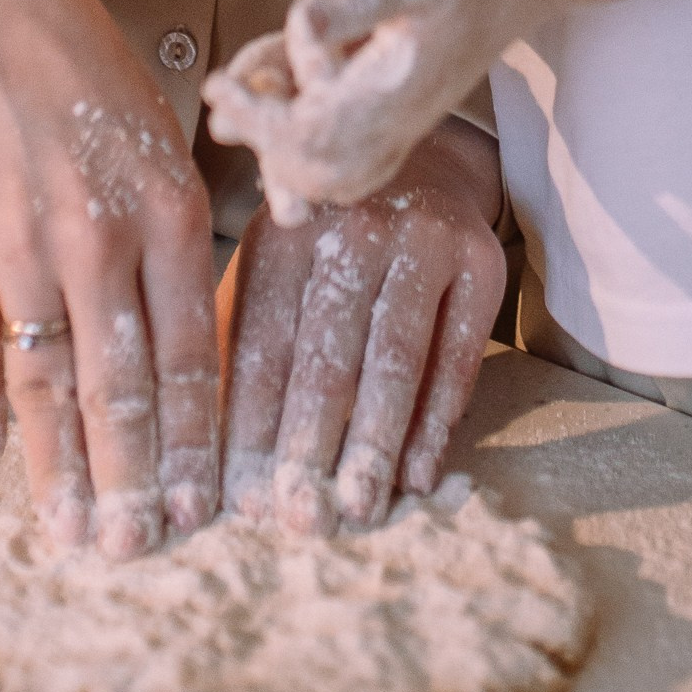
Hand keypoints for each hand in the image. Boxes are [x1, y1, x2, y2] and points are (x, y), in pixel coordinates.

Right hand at [0, 0, 219, 558]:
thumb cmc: (96, 79)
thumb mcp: (172, 146)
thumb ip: (194, 236)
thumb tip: (219, 326)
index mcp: (167, 216)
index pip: (189, 356)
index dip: (192, 443)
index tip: (199, 510)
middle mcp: (98, 241)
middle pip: (119, 388)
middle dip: (130, 480)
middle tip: (135, 551)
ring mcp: (19, 250)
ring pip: (45, 383)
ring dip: (57, 468)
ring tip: (67, 534)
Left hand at [202, 0, 554, 213]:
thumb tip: (300, 30)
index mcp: (398, 92)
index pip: (311, 136)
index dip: (258, 120)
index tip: (217, 89)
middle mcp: (400, 119)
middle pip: (318, 170)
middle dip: (263, 144)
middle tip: (221, 102)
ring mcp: (405, 119)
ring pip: (336, 173)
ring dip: (283, 155)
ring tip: (235, 116)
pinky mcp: (404, 107)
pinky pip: (353, 153)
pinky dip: (310, 147)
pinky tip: (283, 107)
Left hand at [218, 118, 505, 534]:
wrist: (425, 170)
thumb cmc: (328, 245)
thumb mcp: (275, 269)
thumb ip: (245, 345)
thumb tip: (212, 461)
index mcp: (283, 236)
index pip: (262, 346)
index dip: (252, 427)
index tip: (245, 502)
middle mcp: (351, 230)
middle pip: (327, 356)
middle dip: (309, 446)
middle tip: (300, 521)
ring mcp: (421, 241)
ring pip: (393, 358)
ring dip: (374, 442)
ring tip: (357, 509)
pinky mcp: (480, 261)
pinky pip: (458, 355)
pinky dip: (438, 421)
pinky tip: (418, 476)